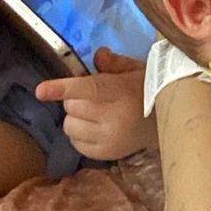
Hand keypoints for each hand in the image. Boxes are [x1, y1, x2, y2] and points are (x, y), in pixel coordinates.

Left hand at [35, 48, 156, 159]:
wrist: (170, 122)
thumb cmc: (150, 90)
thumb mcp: (137, 70)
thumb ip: (114, 63)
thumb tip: (98, 55)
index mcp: (123, 92)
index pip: (88, 89)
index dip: (62, 88)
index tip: (40, 91)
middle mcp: (114, 119)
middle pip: (72, 106)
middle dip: (75, 98)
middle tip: (93, 96)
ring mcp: (108, 139)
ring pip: (69, 126)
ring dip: (75, 117)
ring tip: (94, 113)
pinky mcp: (105, 154)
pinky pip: (75, 142)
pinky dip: (79, 133)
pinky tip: (95, 127)